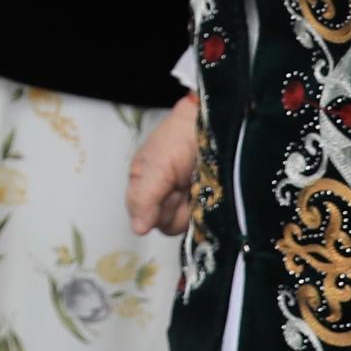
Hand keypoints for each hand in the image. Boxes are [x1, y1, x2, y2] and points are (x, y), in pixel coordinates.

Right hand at [127, 94, 202, 235]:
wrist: (213, 120)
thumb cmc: (180, 136)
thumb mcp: (156, 165)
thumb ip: (143, 197)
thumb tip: (137, 230)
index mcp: (143, 185)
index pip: (144, 217)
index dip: (156, 209)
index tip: (167, 192)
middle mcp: (163, 196)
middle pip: (165, 223)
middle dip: (175, 207)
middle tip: (184, 183)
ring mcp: (188, 200)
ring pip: (186, 223)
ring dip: (194, 207)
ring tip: (200, 183)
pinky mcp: (209, 204)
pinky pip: (206, 221)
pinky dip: (210, 209)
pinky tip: (212, 191)